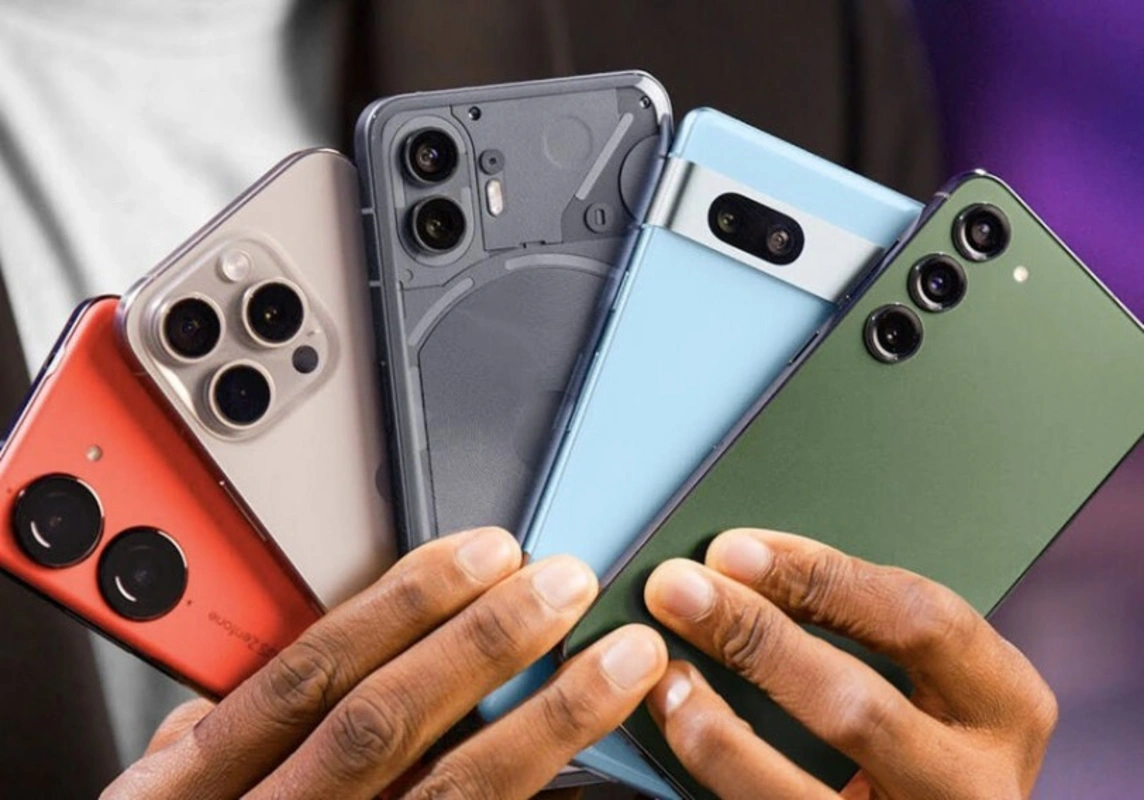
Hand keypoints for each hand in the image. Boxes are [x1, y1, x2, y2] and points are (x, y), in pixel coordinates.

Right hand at [104, 527, 667, 799]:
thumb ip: (208, 741)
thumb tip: (252, 673)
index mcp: (199, 782)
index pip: (315, 668)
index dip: (408, 602)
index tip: (484, 553)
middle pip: (388, 718)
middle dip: (485, 642)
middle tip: (563, 584)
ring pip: (454, 789)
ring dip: (548, 720)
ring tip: (617, 663)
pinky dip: (541, 793)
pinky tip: (601, 768)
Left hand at [642, 528, 1056, 798]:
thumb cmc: (924, 744)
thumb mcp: (932, 686)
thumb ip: (869, 634)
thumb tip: (745, 567)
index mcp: (1006, 709)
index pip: (919, 620)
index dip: (819, 577)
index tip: (735, 550)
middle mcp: (977, 788)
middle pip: (857, 703)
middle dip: (753, 636)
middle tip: (678, 591)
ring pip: (801, 792)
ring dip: (715, 726)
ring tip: (667, 673)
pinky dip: (717, 772)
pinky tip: (683, 732)